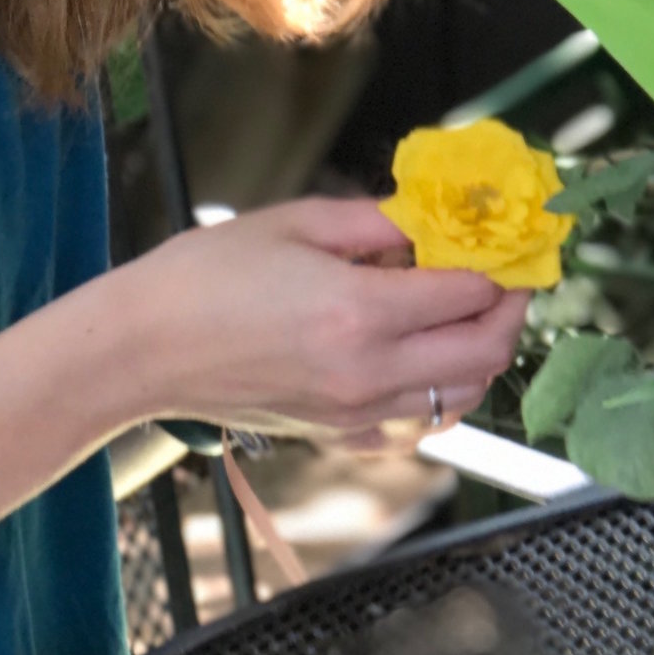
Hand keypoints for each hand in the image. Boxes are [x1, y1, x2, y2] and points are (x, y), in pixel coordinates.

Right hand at [116, 197, 530, 441]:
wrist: (143, 350)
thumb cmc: (204, 277)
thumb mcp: (296, 222)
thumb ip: (378, 221)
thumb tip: (436, 218)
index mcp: (360, 311)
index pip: (470, 293)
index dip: (500, 264)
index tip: (506, 243)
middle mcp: (369, 372)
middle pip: (485, 353)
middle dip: (510, 312)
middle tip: (506, 281)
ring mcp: (356, 413)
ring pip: (462, 397)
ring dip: (480, 355)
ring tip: (466, 316)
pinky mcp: (338, 436)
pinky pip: (417, 427)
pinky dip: (440, 397)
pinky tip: (424, 361)